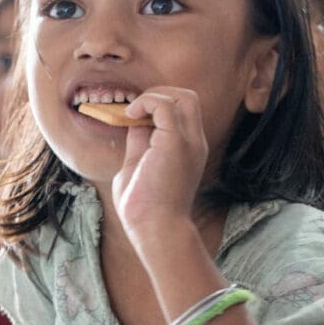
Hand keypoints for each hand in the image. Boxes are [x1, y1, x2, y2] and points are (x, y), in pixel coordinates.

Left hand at [112, 87, 207, 256]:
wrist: (156, 229)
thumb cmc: (145, 208)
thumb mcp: (139, 166)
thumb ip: (140, 143)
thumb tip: (133, 122)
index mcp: (187, 149)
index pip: (179, 112)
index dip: (155, 107)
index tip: (131, 119)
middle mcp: (194, 142)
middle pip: (188, 97)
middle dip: (158, 94)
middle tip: (133, 112)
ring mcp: (188, 141)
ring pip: (182, 95)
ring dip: (152, 97)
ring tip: (131, 113)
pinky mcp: (175, 142)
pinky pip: (164, 104)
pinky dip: (145, 102)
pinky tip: (129, 116)